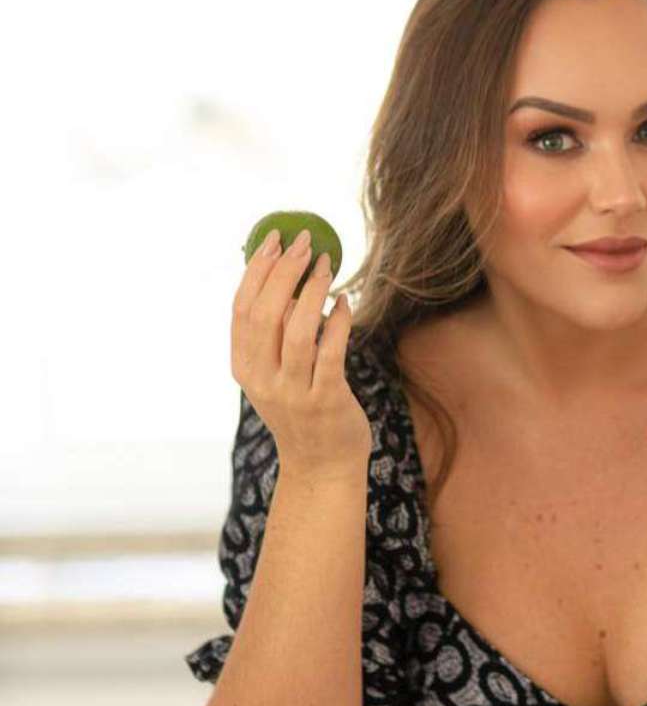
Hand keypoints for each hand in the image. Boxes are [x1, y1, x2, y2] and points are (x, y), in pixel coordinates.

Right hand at [230, 228, 371, 480]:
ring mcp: (292, 392)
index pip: (241, 309)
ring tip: (328, 265)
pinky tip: (346, 303)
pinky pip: (331, 352)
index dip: (256, 270)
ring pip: (298, 330)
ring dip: (313, 291)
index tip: (273, 239)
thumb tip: (286, 277)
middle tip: (304, 242)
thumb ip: (274, 336)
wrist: (322, 466)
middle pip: (266, 313)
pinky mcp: (325, 401)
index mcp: (244, 367)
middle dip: (284, 272)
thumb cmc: (303, 411)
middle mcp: (262, 379)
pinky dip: (339, 322)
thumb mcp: (276, 374)